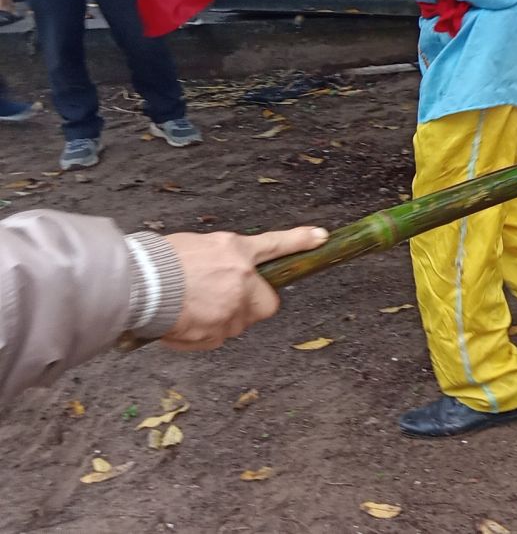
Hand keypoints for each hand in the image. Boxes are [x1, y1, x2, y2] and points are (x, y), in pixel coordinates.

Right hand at [160, 226, 328, 350]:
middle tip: (224, 299)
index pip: (276, 245)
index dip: (300, 241)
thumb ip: (220, 261)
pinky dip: (201, 334)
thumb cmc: (157, 262)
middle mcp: (241, 280)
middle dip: (252, 305)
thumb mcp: (197, 247)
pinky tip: (180, 321)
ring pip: (237, 324)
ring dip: (221, 319)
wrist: (136, 285)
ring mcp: (231, 310)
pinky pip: (215, 339)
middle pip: (266, 304)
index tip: (321, 237)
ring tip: (189, 307)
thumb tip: (222, 274)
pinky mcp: (215, 333)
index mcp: (235, 251)